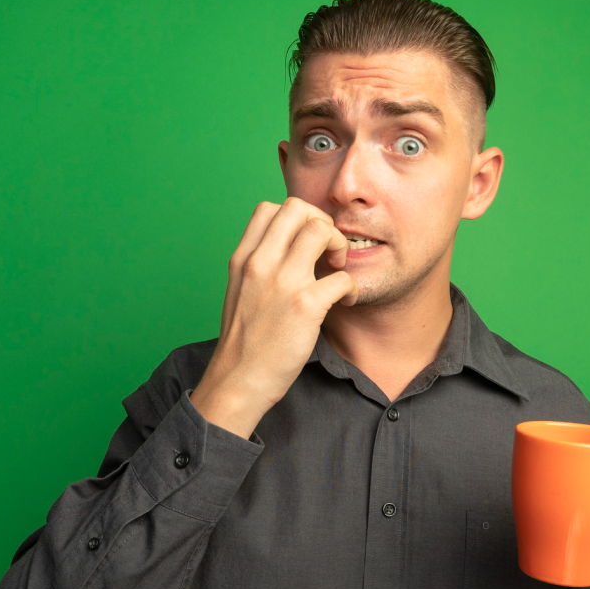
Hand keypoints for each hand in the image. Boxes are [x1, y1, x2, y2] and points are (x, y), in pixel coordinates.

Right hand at [190, 197, 358, 438]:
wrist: (238, 380)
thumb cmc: (243, 341)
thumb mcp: (239, 291)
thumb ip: (258, 266)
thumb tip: (286, 249)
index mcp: (243, 258)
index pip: (269, 208)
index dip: (297, 219)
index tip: (307, 243)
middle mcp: (260, 263)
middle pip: (298, 208)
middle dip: (322, 222)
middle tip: (327, 252)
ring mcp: (282, 282)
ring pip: (321, 230)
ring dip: (339, 245)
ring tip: (337, 269)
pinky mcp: (305, 305)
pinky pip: (342, 277)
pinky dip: (351, 287)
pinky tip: (345, 301)